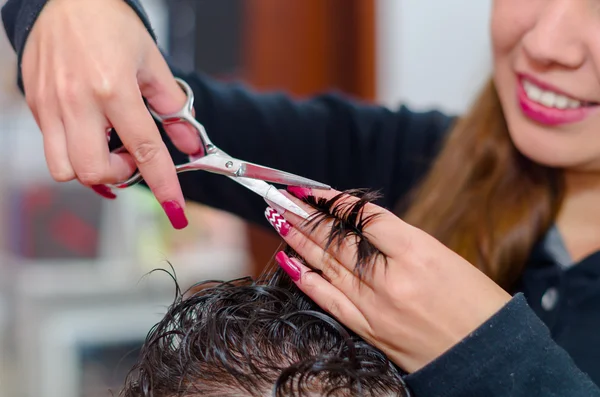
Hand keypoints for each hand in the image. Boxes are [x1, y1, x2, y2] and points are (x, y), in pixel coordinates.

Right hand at [21, 0, 199, 227]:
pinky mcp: (35, 105)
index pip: (145, 150)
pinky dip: (75, 152)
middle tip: (130, 156)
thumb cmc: (108, 22)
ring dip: (92, 169)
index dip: (163, 185)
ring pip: (64, 169)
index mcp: (114, 89)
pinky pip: (51, 148)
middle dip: (119, 175)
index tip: (175, 208)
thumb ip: (174, 107)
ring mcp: (51, 105)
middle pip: (93, 172)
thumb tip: (189, 143)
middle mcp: (78, 101)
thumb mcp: (152, 62)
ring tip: (106, 144)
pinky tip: (89, 130)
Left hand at [264, 187, 511, 372]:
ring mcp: (376, 307)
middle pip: (337, 238)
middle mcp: (392, 278)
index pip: (362, 217)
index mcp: (418, 252)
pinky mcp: (370, 330)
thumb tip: (357, 226)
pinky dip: (306, 279)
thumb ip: (398, 241)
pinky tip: (288, 261)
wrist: (489, 358)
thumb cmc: (476, 304)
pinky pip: (329, 300)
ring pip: (327, 264)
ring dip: (298, 239)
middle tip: (280, 197)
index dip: (332, 200)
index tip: (311, 188)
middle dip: (304, 214)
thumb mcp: (444, 257)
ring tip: (278, 218)